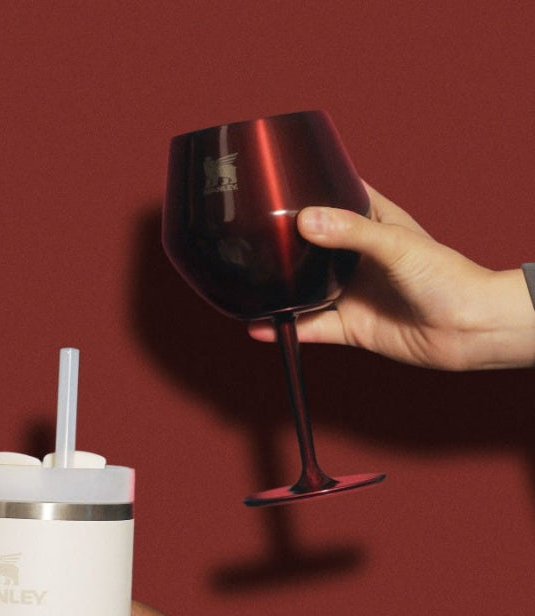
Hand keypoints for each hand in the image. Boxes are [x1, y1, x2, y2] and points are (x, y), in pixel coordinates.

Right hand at [248, 185, 534, 370]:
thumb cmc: (448, 279)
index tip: (277, 183)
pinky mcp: (349, 326)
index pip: (337, 197)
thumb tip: (306, 220)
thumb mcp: (396, 245)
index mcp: (373, 224)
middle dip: (284, 244)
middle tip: (249, 238)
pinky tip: (261, 326)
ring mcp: (351, 293)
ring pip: (305, 289)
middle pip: (311, 247)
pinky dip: (286, 328)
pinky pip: (310, 328)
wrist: (467, 330)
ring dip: (280, 291)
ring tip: (249, 285)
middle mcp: (357, 258)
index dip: (311, 188)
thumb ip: (350, 232)